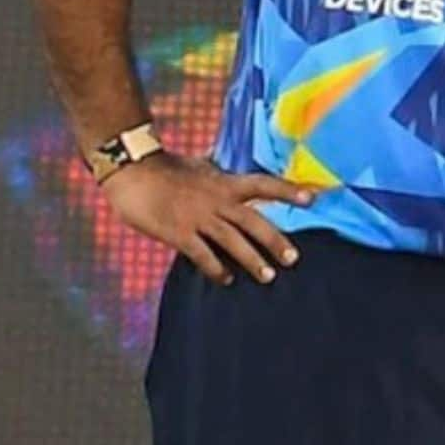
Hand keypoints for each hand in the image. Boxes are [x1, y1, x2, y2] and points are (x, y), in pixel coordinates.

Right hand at [101, 152, 313, 285]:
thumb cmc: (166, 166)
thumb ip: (217, 171)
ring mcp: (199, 217)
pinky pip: (203, 255)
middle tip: (294, 259)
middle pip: (254, 222)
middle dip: (275, 241)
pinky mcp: (179, 233)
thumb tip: (223, 164)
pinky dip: (216, 268)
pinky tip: (226, 279)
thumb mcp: (200, 164)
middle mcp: (218, 200)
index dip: (288, 191)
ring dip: (252, 261)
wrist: (132, 170)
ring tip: (268, 276)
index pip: (264, 185)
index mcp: (225, 182)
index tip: (312, 198)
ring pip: (233, 242)